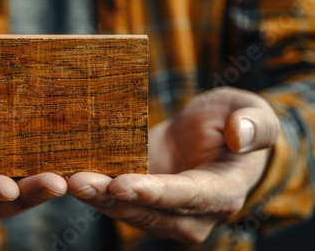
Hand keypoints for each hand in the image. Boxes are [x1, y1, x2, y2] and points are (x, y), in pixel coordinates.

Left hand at [68, 87, 279, 243]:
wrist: (208, 132)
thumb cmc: (232, 120)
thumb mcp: (250, 111)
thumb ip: (256, 124)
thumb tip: (242, 134)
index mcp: (223, 192)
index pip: (189, 198)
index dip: (156, 194)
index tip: (123, 184)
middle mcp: (192, 212)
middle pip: (150, 212)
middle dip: (113, 200)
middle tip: (79, 182)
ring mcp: (164, 210)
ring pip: (128, 211)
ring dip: (96, 198)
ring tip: (68, 180)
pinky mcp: (141, 199)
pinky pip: (116, 199)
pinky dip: (93, 191)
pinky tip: (68, 176)